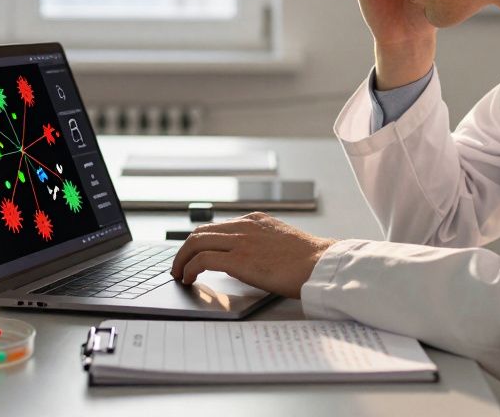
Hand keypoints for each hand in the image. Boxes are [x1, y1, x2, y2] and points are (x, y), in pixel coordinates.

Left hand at [170, 212, 336, 298]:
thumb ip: (263, 244)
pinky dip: (189, 268)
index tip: (193, 254)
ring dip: (182, 259)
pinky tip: (188, 279)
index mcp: (256, 220)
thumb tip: (248, 261)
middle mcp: (245, 226)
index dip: (200, 242)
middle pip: (200, 232)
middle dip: (185, 250)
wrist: (320, 264)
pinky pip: (202, 260)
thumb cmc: (309, 260)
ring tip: (179, 274)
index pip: (218, 226)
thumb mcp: (282, 242)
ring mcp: (240, 240)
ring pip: (196, 242)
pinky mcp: (238, 259)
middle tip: (180, 265)